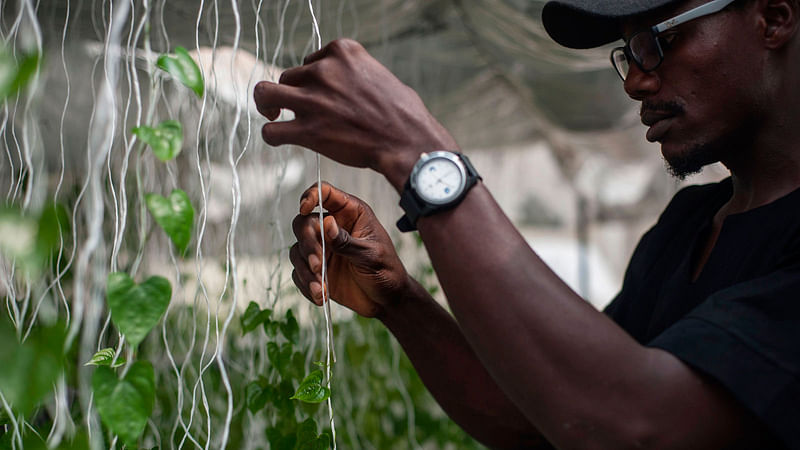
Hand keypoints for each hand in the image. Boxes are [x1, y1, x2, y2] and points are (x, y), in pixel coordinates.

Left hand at [253, 39, 457, 188]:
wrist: (407, 141)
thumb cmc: (402, 113)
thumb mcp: (378, 75)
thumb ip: (354, 73)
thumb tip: (343, 85)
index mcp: (342, 51)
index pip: (312, 58)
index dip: (313, 77)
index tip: (322, 92)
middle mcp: (324, 71)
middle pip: (291, 76)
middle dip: (295, 91)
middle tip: (303, 108)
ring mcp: (313, 100)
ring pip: (267, 93)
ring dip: (267, 102)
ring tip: (272, 113)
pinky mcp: (308, 130)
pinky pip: (272, 131)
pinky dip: (271, 134)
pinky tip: (279, 136)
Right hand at [289, 182, 410, 317]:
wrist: (387, 301)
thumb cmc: (387, 271)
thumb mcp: (371, 256)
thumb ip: (347, 241)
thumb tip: (326, 222)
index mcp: (351, 214)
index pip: (325, 193)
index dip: (311, 195)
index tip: (304, 208)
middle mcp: (332, 228)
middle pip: (303, 223)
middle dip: (307, 245)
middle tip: (317, 265)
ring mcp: (323, 249)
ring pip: (297, 250)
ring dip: (306, 270)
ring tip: (321, 288)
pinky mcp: (317, 269)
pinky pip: (299, 272)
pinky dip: (306, 284)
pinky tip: (321, 295)